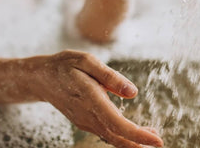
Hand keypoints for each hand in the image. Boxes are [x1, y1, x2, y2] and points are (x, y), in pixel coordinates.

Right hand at [30, 50, 162, 147]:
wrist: (41, 78)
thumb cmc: (64, 65)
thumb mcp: (87, 61)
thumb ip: (110, 76)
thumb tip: (133, 92)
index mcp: (91, 98)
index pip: (117, 123)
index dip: (138, 135)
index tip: (156, 140)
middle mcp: (88, 115)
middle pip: (116, 136)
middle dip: (138, 142)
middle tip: (158, 141)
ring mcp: (85, 121)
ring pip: (111, 137)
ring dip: (131, 140)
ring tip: (151, 135)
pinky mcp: (85, 121)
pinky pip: (104, 133)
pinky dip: (120, 136)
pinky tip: (132, 132)